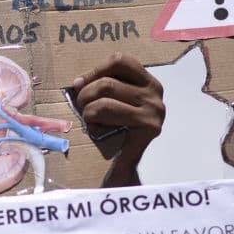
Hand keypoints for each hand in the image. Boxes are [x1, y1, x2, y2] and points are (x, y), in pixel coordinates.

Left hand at [70, 52, 164, 186]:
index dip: (94, 70)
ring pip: (104, 99)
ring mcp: (154, 111)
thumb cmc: (117, 134)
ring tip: (90, 123)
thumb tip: (77, 83)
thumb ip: (104, 87)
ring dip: (87, 112)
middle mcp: (155, 93)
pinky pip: (107, 114)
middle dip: (84, 96)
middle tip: (80, 110)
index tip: (79, 85)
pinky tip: (99, 133)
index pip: (119, 60)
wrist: (126, 173)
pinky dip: (94, 124)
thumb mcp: (115, 103)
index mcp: (148, 82)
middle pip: (107, 82)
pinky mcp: (148, 128)